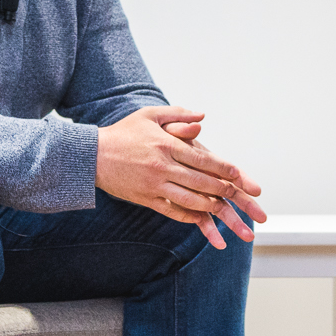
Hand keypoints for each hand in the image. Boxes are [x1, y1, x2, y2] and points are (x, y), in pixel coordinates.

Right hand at [95, 106, 265, 248]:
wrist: (92, 155)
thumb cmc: (124, 133)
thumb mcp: (150, 115)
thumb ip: (178, 115)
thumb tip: (202, 117)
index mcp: (167, 145)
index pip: (204, 159)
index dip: (225, 169)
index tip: (240, 176)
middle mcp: (163, 166)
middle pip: (202, 182)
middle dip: (225, 192)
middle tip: (243, 199)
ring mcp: (154, 185)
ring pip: (190, 200)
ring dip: (211, 207)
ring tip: (226, 212)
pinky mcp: (146, 199)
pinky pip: (172, 211)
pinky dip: (189, 217)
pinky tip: (202, 220)